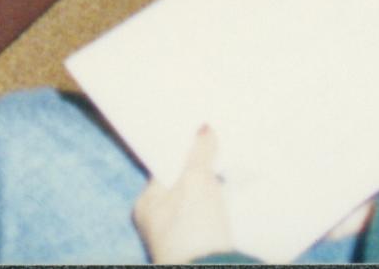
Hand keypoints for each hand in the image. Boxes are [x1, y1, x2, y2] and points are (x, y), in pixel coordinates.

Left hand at [134, 126, 233, 263]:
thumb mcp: (197, 182)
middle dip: (199, 172)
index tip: (196, 135)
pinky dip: (219, 212)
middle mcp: (157, 223)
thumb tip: (204, 129)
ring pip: (197, 205)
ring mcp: (178, 239)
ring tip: (229, 173)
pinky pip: (209, 223)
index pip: (163, 168)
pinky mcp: (198, 250)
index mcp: (146, 203)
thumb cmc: (192, 229)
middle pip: (181, 186)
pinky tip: (232, 203)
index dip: (180, 151)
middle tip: (217, 150)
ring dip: (211, 193)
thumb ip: (200, 153)